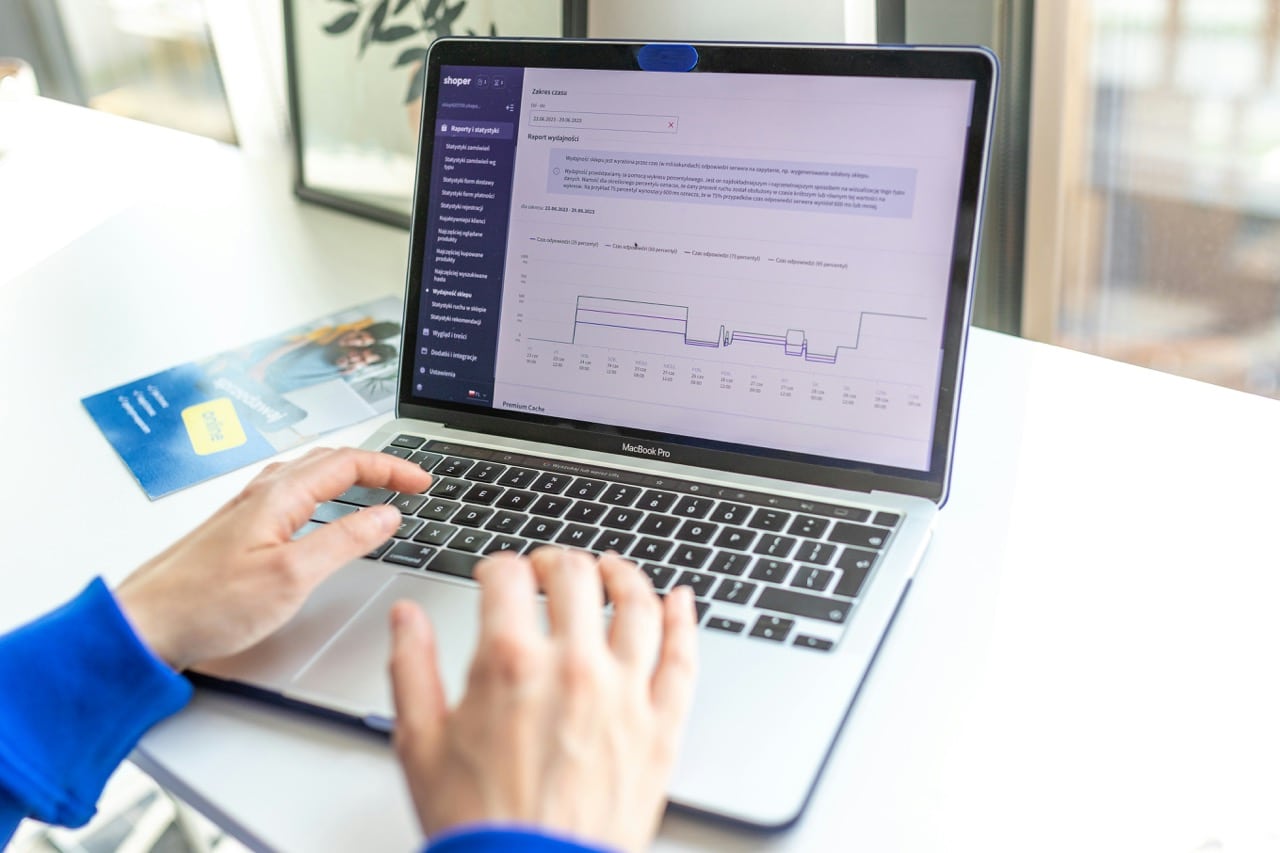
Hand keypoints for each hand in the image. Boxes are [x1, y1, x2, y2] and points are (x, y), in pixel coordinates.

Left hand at [115, 446, 430, 669]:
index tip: (422, 482)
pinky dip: (324, 493)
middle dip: (375, 465)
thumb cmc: (205, 605)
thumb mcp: (291, 577)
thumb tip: (385, 516)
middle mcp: (261, 495)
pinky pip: (292, 495)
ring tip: (376, 488)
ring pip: (308, 476)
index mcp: (278, 496)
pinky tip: (323, 513)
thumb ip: (344, 542)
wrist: (143, 626)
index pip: (348, 463)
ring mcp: (247, 512)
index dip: (392, 468)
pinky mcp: (238, 532)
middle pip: (329, 461)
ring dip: (348, 475)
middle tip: (408, 481)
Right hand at [390, 548, 697, 852]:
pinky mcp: (661, 727)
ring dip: (624, 575)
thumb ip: (411, 668)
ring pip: (638, 606)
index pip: (509, 577)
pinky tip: (679, 600)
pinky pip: (682, 658)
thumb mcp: (420, 745)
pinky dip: (684, 620)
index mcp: (510, 664)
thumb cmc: (478, 825)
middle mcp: (573, 667)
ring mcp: (625, 694)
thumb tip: (406, 618)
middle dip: (556, 562)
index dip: (497, 566)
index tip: (495, 574)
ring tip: (612, 569)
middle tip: (546, 569)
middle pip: (577, 577)